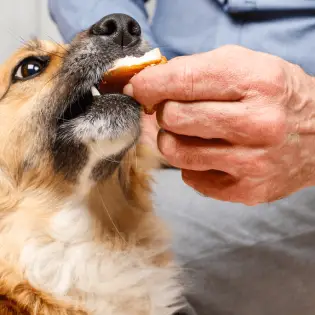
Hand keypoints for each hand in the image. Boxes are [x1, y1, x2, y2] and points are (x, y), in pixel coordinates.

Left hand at [124, 45, 314, 204]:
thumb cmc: (276, 96)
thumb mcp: (244, 67)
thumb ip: (194, 72)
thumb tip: (147, 87)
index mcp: (256, 82)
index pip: (184, 81)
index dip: (149, 84)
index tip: (137, 87)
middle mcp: (257, 124)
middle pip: (173, 118)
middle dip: (166, 112)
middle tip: (176, 111)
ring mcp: (252, 162)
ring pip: (176, 152)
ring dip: (173, 140)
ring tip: (191, 133)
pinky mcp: (246, 190)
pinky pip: (191, 178)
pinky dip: (192, 164)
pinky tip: (210, 154)